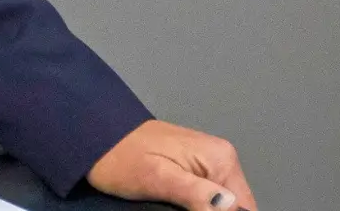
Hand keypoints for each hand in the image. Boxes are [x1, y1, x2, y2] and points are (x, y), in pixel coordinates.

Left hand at [86, 119, 256, 210]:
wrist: (95, 137)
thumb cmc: (120, 157)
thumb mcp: (158, 179)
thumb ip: (196, 193)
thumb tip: (229, 206)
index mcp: (220, 159)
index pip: (244, 207)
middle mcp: (221, 158)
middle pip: (234, 206)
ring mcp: (207, 162)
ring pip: (221, 204)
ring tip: (173, 208)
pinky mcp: (193, 168)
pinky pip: (207, 196)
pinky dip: (198, 207)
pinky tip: (179, 208)